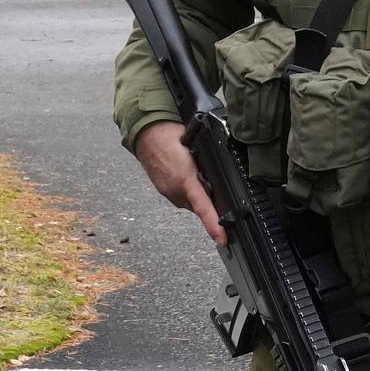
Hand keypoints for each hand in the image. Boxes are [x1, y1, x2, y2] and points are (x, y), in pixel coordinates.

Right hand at [133, 120, 226, 245]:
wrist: (146, 131)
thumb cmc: (170, 134)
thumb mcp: (197, 146)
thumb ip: (208, 165)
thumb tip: (220, 177)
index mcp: (185, 179)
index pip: (204, 207)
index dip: (214, 225)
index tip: (223, 239)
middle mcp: (175, 190)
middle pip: (200, 206)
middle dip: (210, 200)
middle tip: (215, 183)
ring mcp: (168, 192)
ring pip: (191, 201)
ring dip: (198, 194)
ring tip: (197, 173)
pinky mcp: (163, 190)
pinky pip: (181, 196)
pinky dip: (188, 190)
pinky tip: (187, 174)